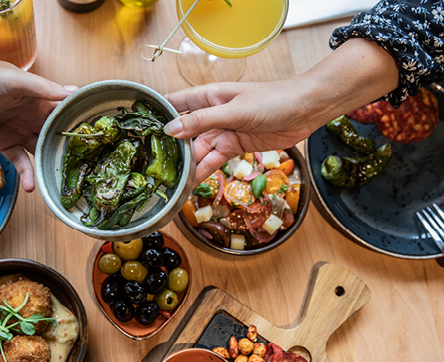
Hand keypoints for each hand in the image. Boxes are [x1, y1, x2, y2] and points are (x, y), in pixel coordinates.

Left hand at [0, 54, 76, 191]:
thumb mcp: (12, 79)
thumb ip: (42, 88)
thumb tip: (74, 91)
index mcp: (39, 96)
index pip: (66, 111)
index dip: (81, 123)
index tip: (99, 138)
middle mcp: (32, 114)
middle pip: (57, 134)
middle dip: (70, 149)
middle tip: (85, 168)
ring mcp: (18, 129)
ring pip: (41, 150)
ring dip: (50, 164)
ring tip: (60, 180)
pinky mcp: (2, 143)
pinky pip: (20, 161)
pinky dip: (27, 173)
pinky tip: (32, 186)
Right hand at [164, 80, 320, 184]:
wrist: (305, 110)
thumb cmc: (273, 100)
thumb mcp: (234, 110)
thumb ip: (202, 121)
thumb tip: (171, 130)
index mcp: (207, 97)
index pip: (174, 104)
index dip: (156, 116)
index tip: (137, 131)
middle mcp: (212, 114)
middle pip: (184, 134)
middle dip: (171, 150)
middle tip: (153, 169)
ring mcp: (223, 131)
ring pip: (199, 150)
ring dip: (187, 166)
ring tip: (171, 183)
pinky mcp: (235, 146)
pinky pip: (214, 160)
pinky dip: (204, 171)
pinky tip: (191, 183)